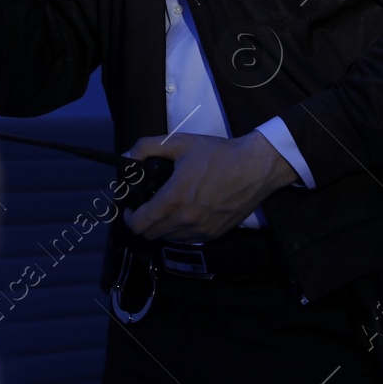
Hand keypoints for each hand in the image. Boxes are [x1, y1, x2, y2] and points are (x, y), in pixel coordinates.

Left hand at [122, 131, 298, 243]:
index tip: (131, 207)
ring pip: (168, 239)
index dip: (129, 217)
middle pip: (150, 234)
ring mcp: (200, 230)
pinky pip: (187, 240)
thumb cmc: (218, 155)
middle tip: (146, 206)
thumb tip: (127, 155)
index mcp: (174, 199)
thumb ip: (147, 147)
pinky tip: (185, 213)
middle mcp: (185, 220)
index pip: (139, 224)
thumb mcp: (180, 143)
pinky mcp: (213, 234)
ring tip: (166, 209)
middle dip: (143, 222)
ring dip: (161, 227)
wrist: (255, 168)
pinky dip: (180, 230)